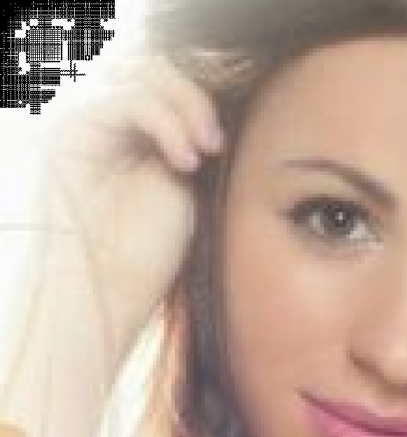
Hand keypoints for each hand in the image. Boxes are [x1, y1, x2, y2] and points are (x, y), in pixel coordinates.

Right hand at [36, 52, 224, 363]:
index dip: (201, 99)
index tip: (225, 144)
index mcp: (132, 130)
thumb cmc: (146, 251)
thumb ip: (191, 142)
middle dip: (194, 96)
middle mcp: (105, 117)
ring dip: (184, 103)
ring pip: (140, 70)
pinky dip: (164, 121)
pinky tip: (184, 161)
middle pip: (153, 64)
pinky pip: (126, 98)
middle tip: (216, 144)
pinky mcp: (70, 128)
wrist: (105, 291)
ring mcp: (85, 119)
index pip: (168, 81)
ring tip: (205, 152)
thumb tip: (221, 114)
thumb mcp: (184, 187)